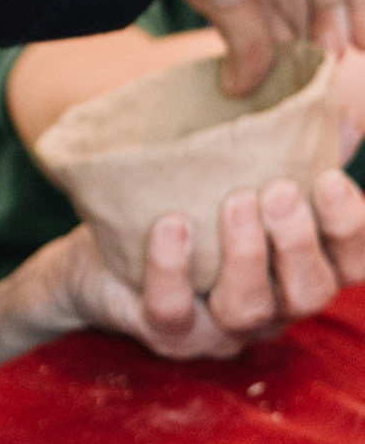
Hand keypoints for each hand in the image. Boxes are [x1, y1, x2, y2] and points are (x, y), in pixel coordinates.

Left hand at [61, 165, 364, 360]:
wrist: (103, 256)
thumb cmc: (188, 211)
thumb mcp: (240, 181)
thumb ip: (292, 154)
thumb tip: (337, 111)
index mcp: (298, 271)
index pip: (351, 265)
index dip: (349, 227)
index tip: (328, 179)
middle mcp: (271, 307)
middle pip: (309, 293)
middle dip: (298, 241)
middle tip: (280, 190)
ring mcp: (219, 328)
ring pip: (247, 309)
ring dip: (245, 254)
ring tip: (235, 201)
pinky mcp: (166, 332)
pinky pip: (172, 312)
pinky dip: (172, 268)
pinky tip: (172, 225)